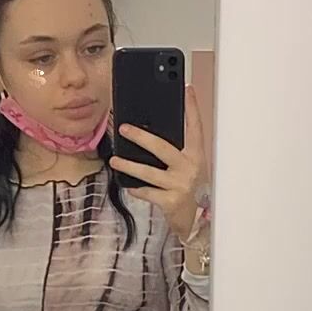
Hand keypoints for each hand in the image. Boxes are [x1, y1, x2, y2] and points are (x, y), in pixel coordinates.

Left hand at [109, 84, 208, 240]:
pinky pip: (147, 191)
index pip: (195, 127)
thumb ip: (176, 150)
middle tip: (124, 128)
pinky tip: (128, 184)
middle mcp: (190, 167)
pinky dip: (136, 188)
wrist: (194, 220)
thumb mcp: (188, 166)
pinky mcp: (170, 200)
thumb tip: (150, 130)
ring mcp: (180, 184)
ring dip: (129, 165)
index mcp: (196, 155)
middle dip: (141, 137)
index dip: (192, 108)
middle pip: (162, 147)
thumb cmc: (187, 187)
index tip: (187, 90)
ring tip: (115, 160)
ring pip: (149, 172)